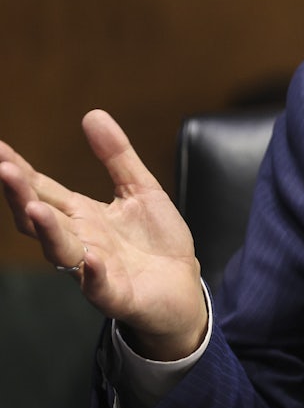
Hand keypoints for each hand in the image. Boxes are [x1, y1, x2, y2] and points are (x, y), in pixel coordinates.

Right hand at [0, 110, 206, 359]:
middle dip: (20, 194)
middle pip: (40, 218)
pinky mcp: (116, 294)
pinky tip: (91, 258)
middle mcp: (80, 241)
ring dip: (48, 230)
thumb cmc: (156, 242)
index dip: (20, 170)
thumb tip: (92, 113)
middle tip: (4, 169)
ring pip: (61, 251)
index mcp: (82, 215)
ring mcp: (93, 269)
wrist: (183, 288)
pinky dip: (92, 273)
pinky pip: (98, 286)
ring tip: (34, 207)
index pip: (43, 188)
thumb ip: (117, 156)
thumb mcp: (140, 190)